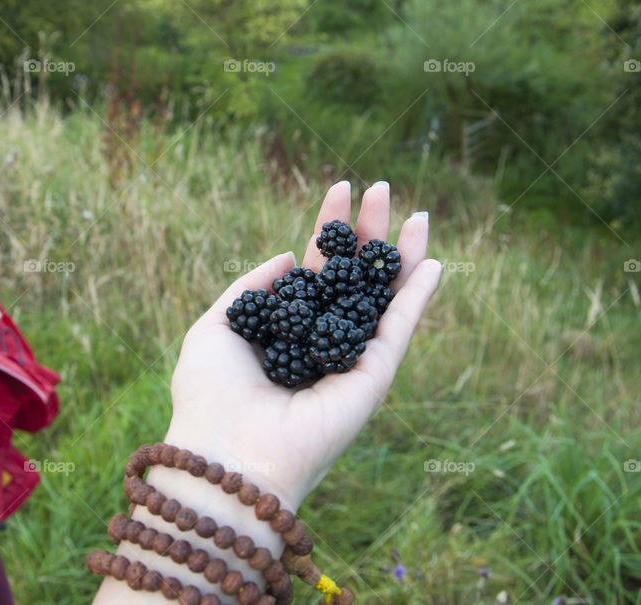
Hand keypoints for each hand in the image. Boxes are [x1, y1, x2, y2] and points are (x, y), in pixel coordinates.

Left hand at [167, 180, 441, 509]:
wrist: (229, 452)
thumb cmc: (210, 394)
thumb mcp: (216, 325)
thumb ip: (252, 288)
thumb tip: (287, 258)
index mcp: (285, 331)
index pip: (315, 270)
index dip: (328, 230)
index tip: (341, 187)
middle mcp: (321, 344)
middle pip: (355, 277)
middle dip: (369, 233)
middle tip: (383, 188)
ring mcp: (350, 361)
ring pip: (384, 299)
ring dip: (401, 256)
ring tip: (415, 212)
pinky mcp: (372, 380)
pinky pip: (399, 331)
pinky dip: (417, 298)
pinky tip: (430, 262)